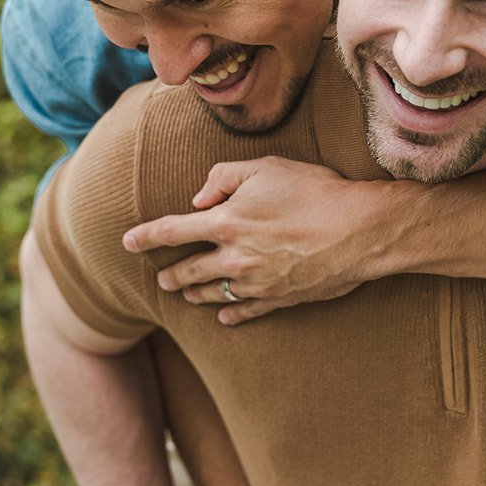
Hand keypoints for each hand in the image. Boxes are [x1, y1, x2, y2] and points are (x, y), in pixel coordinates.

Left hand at [123, 158, 387, 323]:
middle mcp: (234, 257)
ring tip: (186, 295)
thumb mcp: (266, 167)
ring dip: (195, 295)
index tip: (126, 243)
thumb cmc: (315, 191)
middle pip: (188, 271)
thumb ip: (224, 176)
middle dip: (170, 275)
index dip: (144, 237)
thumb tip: (199, 196)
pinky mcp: (281, 298)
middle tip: (161, 279)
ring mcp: (257, 282)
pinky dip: (232, 315)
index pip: (171, 231)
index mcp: (226, 221)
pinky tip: (225, 318)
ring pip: (214, 294)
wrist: (359, 231)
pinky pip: (247, 311)